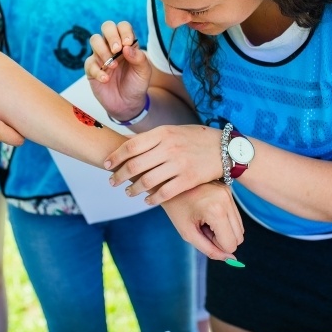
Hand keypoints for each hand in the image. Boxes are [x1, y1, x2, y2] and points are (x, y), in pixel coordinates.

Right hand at [85, 20, 151, 120]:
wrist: (127, 104)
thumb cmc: (136, 84)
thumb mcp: (144, 72)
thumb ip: (139, 58)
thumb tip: (127, 47)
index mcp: (127, 43)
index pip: (123, 27)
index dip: (124, 32)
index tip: (128, 44)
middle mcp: (112, 46)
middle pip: (107, 27)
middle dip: (111, 36)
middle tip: (117, 50)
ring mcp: (101, 56)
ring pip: (95, 40)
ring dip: (103, 51)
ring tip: (113, 66)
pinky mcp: (92, 69)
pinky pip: (89, 63)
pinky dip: (98, 71)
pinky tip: (106, 79)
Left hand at [106, 124, 223, 203]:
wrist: (225, 148)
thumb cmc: (196, 138)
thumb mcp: (173, 130)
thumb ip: (153, 138)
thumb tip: (127, 144)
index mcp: (163, 133)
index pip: (131, 145)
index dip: (116, 157)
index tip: (106, 165)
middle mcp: (169, 147)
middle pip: (136, 165)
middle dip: (119, 176)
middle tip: (112, 182)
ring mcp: (179, 164)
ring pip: (148, 181)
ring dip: (134, 189)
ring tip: (128, 192)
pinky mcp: (189, 179)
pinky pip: (165, 192)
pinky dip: (152, 199)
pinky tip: (147, 201)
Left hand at [161, 182, 243, 259]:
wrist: (169, 182)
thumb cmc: (176, 208)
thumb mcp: (188, 233)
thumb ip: (209, 249)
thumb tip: (230, 259)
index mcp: (216, 211)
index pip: (231, 244)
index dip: (216, 245)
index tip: (201, 233)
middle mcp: (227, 200)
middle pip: (239, 236)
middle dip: (222, 238)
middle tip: (203, 227)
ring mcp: (229, 194)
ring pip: (239, 227)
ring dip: (224, 229)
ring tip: (205, 219)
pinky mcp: (228, 190)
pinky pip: (235, 215)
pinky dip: (224, 220)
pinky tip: (208, 212)